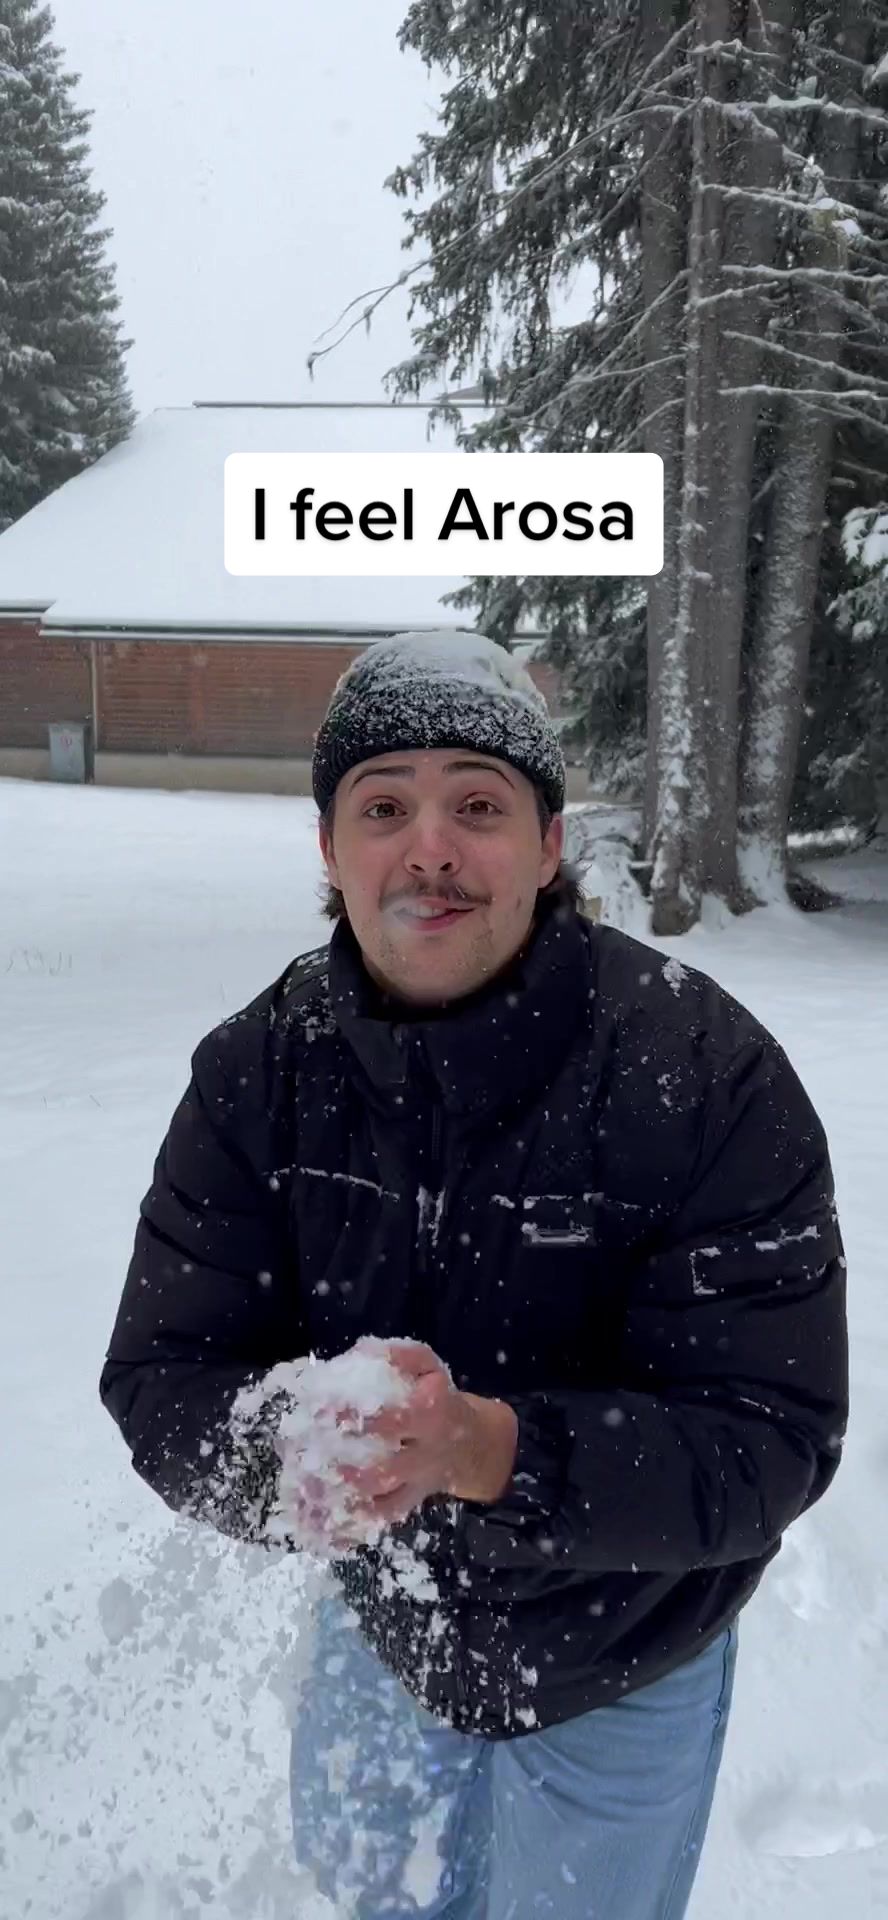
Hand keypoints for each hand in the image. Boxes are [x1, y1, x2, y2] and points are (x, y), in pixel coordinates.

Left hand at [308, 1340, 518, 1549]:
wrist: (470, 1442)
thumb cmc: (435, 1395)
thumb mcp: (424, 1365)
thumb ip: (394, 1357)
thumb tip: (356, 1354)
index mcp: (431, 1415)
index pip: (393, 1419)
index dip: (353, 1417)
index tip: (317, 1411)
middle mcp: (426, 1455)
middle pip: (383, 1471)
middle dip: (339, 1467)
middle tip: (302, 1457)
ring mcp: (416, 1486)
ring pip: (379, 1504)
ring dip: (339, 1502)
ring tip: (301, 1492)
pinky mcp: (407, 1506)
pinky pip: (379, 1522)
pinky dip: (348, 1528)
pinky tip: (316, 1528)